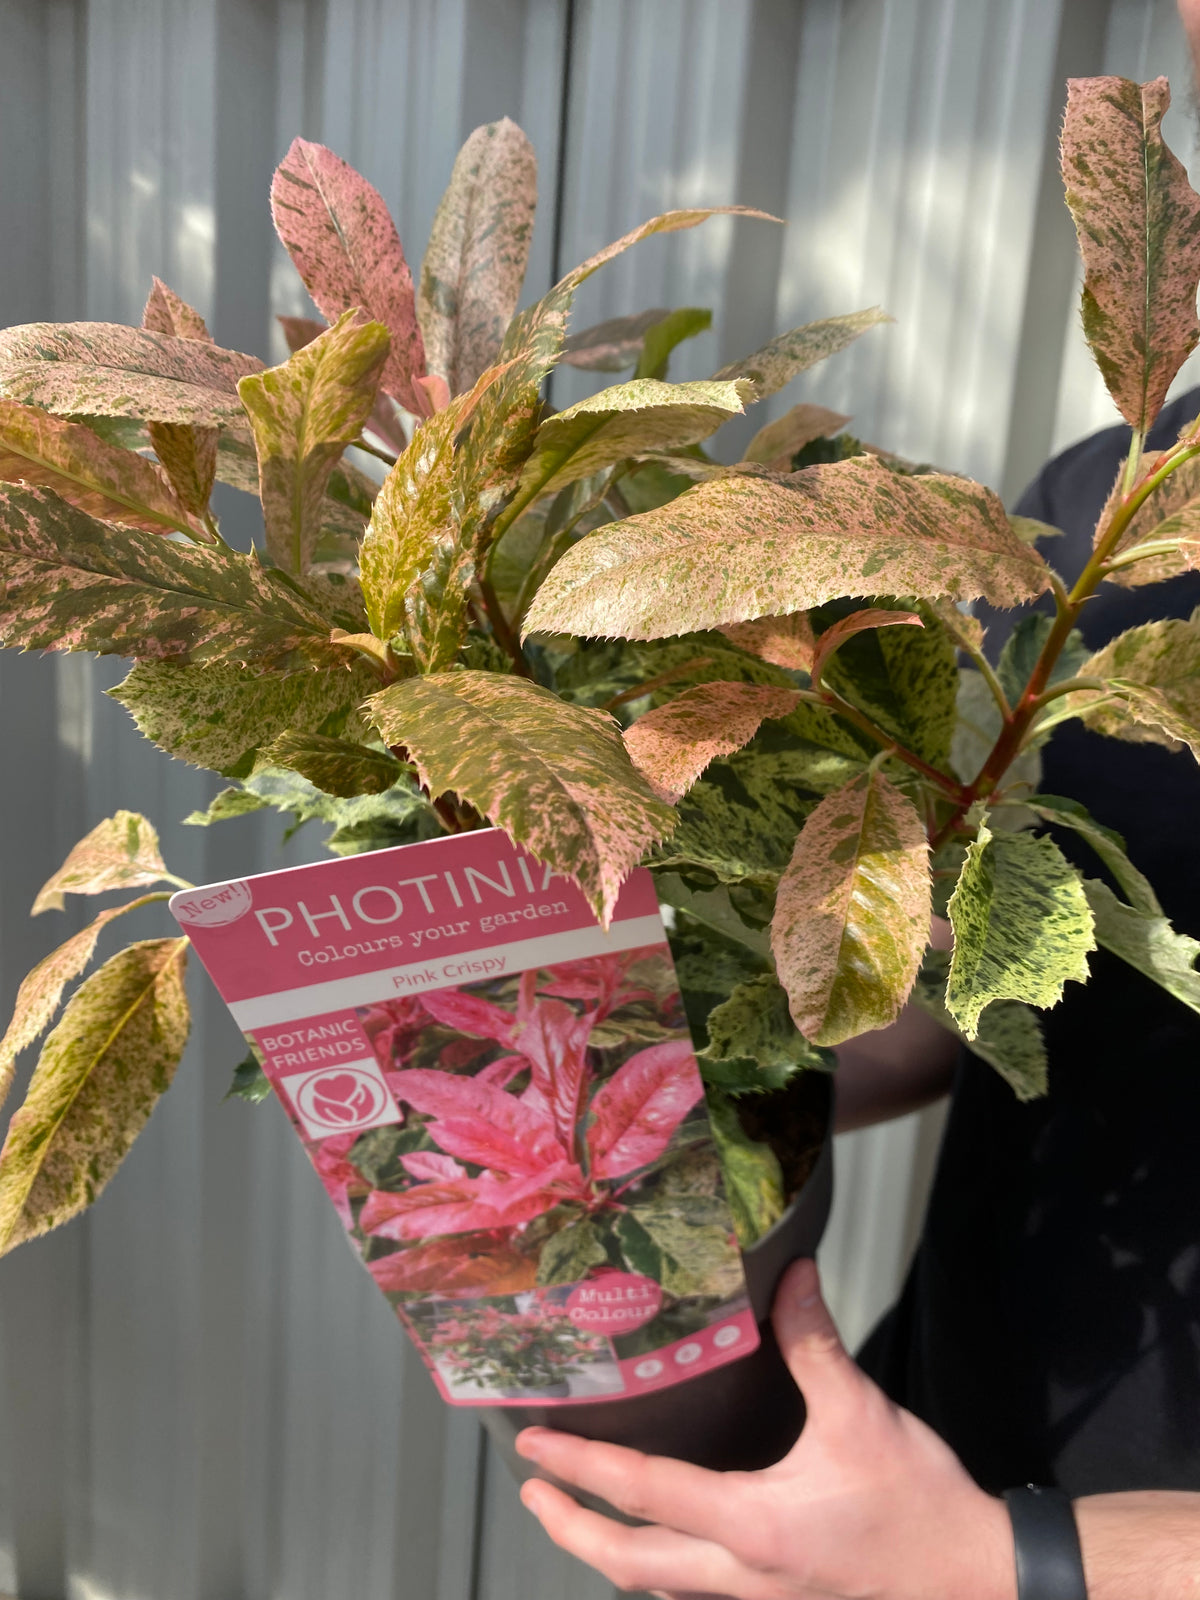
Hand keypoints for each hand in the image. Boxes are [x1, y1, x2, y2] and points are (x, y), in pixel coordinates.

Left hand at [515, 1258, 1014, 1599]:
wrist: (980, 1585)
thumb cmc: (922, 1506)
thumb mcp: (863, 1415)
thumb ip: (815, 1343)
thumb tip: (790, 1272)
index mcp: (753, 1526)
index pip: (643, 1492)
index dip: (581, 1466)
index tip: (530, 1447)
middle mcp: (743, 1578)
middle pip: (628, 1564)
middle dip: (571, 1530)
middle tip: (532, 1491)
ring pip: (660, 1589)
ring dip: (611, 1556)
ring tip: (581, 1518)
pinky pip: (699, 1597)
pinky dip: (662, 1573)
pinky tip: (666, 1549)